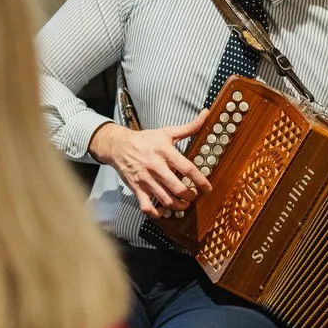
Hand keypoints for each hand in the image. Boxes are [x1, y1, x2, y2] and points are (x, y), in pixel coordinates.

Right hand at [89, 112, 212, 217]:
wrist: (119, 146)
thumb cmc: (146, 140)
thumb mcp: (167, 132)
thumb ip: (189, 127)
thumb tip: (206, 114)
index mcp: (165, 151)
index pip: (187, 168)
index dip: (200, 180)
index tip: (208, 188)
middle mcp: (155, 166)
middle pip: (178, 188)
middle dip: (189, 196)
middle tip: (193, 195)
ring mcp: (145, 179)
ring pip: (165, 200)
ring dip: (178, 206)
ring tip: (183, 204)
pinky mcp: (136, 189)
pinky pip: (147, 207)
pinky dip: (157, 213)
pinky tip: (164, 210)